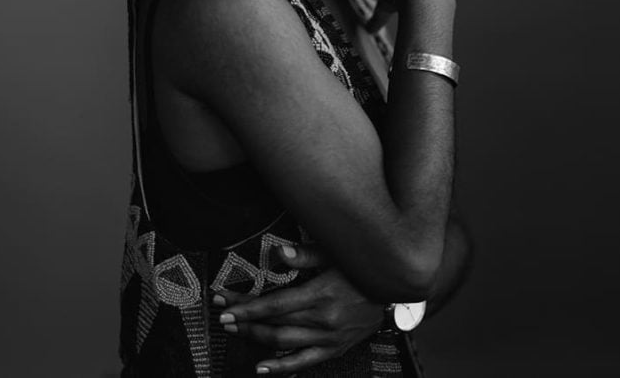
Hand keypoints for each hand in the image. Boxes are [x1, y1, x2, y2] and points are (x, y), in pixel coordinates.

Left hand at [213, 244, 384, 373]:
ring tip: (235, 333)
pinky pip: (304, 362)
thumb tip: (278, 252)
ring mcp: (329, 338)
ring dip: (256, 339)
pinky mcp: (335, 349)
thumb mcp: (336, 253)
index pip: (275, 304)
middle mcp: (324, 320)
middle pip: (274, 324)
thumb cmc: (363, 268)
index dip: (248, 307)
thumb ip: (306, 254)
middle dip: (245, 321)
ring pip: (284, 344)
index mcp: (322, 294)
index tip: (227, 306)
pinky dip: (281, 367)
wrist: (396, 291)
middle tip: (222, 317)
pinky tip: (262, 368)